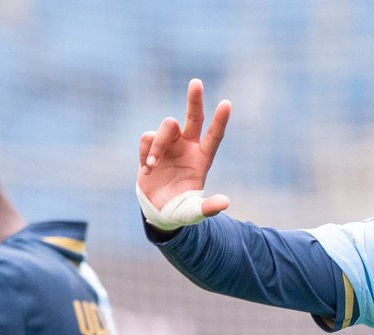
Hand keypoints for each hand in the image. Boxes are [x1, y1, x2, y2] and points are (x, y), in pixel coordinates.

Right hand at [137, 78, 230, 219]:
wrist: (158, 211)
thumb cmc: (181, 210)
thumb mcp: (195, 212)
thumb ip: (209, 208)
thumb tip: (225, 203)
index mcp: (203, 159)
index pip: (214, 136)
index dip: (220, 120)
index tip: (227, 103)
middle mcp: (188, 147)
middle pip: (193, 117)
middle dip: (195, 100)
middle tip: (197, 82)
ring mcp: (170, 145)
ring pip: (165, 128)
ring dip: (158, 145)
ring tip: (153, 166)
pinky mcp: (152, 147)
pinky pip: (146, 138)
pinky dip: (146, 152)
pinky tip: (147, 169)